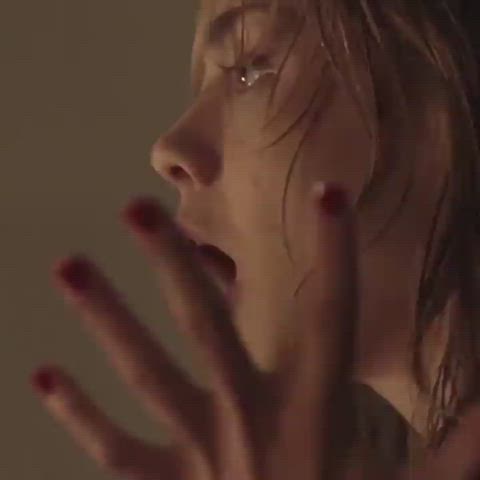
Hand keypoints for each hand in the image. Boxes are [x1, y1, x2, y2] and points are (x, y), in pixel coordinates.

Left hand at [30, 184, 479, 479]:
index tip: (328, 193)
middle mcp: (248, 419)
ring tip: (67, 264)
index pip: (329, 314)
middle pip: (206, 326)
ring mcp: (198, 452)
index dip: (336, 252)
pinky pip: (114, 447)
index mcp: (312, 413)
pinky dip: (76, 412)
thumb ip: (453, 451)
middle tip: (135, 209)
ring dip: (105, 318)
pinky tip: (40, 372)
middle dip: (172, 263)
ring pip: (145, 373)